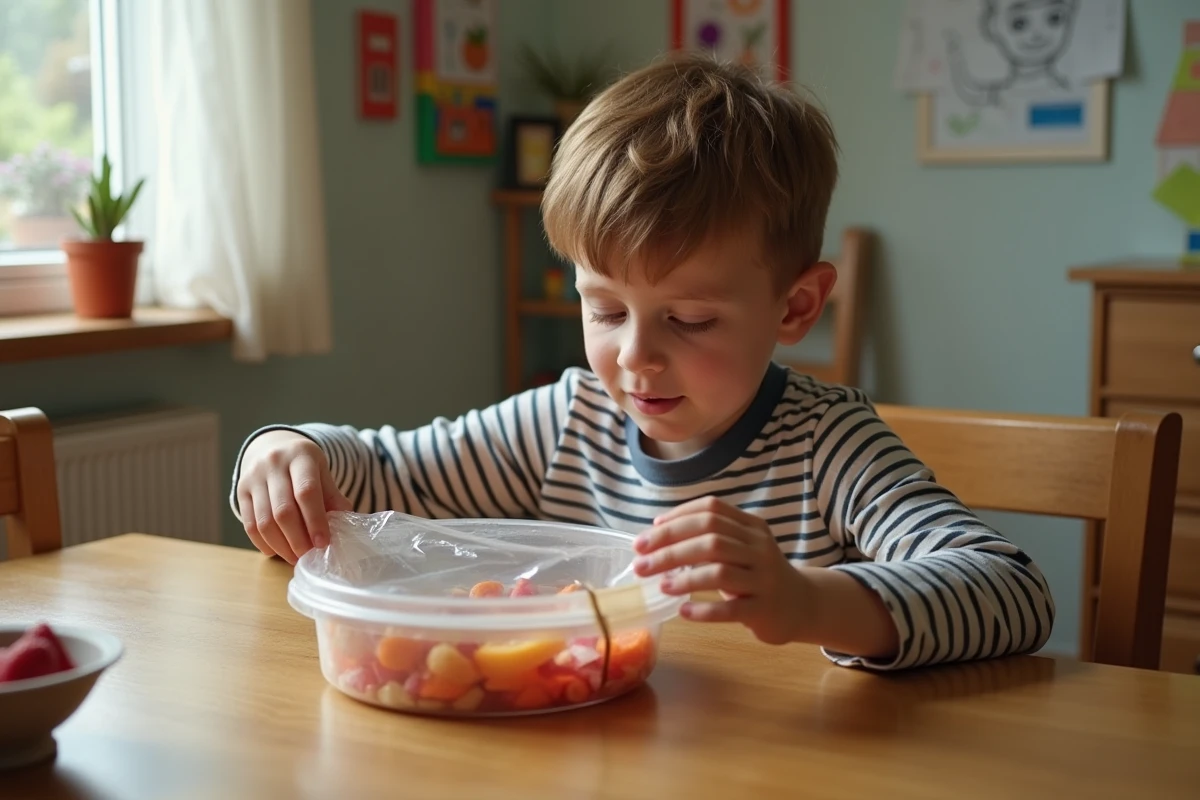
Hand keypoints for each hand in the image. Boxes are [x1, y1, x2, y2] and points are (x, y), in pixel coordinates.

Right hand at [236, 430, 351, 563]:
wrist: (272, 446)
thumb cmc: (304, 465)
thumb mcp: (322, 472)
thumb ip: (333, 496)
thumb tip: (344, 524)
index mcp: (301, 456)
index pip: (306, 491)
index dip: (315, 520)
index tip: (323, 543)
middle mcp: (274, 464)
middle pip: (284, 511)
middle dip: (298, 540)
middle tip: (309, 556)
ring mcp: (253, 477)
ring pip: (264, 522)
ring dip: (281, 546)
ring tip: (295, 557)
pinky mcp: (241, 491)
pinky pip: (250, 524)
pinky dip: (263, 543)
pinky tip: (277, 551)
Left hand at [631, 497, 811, 644]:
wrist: (802, 604)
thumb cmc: (758, 573)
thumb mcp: (742, 547)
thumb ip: (710, 536)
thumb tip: (658, 532)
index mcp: (751, 527)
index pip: (711, 511)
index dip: (677, 518)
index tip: (648, 534)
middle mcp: (759, 548)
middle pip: (711, 539)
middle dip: (670, 548)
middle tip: (641, 562)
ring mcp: (764, 579)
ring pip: (720, 572)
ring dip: (685, 578)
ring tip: (660, 584)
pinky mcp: (764, 609)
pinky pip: (732, 610)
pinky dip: (705, 610)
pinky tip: (684, 611)